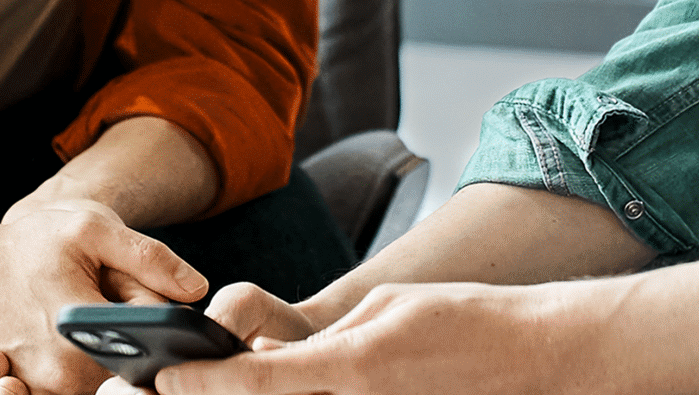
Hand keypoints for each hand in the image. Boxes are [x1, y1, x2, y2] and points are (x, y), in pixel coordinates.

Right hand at [0, 199, 207, 394]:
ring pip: (106, 374)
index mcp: (87, 340)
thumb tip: (197, 289)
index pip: (159, 343)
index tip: (148, 303)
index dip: (162, 320)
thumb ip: (148, 259)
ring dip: (105, 349)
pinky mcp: (34, 393)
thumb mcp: (88, 231)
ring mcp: (47, 390)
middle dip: (131, 334)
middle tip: (95, 297)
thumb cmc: (24, 248)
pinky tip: (54, 330)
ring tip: (68, 312)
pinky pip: (74, 384)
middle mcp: (67, 379)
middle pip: (133, 362)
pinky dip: (80, 360)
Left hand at [135, 283, 572, 394]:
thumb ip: (319, 344)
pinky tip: (291, 384)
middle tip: (179, 386)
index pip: (254, 384)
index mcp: (348, 371)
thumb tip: (272, 366)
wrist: (533, 358)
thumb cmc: (461, 321)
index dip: (202, 383)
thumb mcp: (380, 312)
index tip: (165, 378)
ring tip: (227, 383)